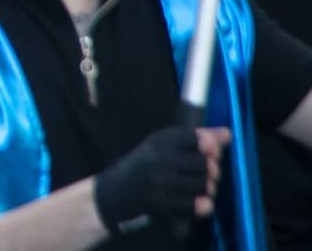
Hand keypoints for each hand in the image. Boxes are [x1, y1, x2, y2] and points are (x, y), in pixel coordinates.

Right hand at [94, 126, 228, 233]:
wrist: (114, 193)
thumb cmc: (143, 167)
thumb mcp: (162, 146)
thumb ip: (196, 139)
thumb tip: (227, 134)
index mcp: (158, 142)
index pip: (195, 139)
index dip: (210, 145)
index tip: (212, 151)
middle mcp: (158, 160)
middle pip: (204, 165)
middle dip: (212, 171)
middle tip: (207, 174)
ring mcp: (159, 183)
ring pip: (203, 185)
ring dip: (208, 189)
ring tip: (201, 188)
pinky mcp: (161, 204)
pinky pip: (195, 206)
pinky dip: (202, 205)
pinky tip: (200, 203)